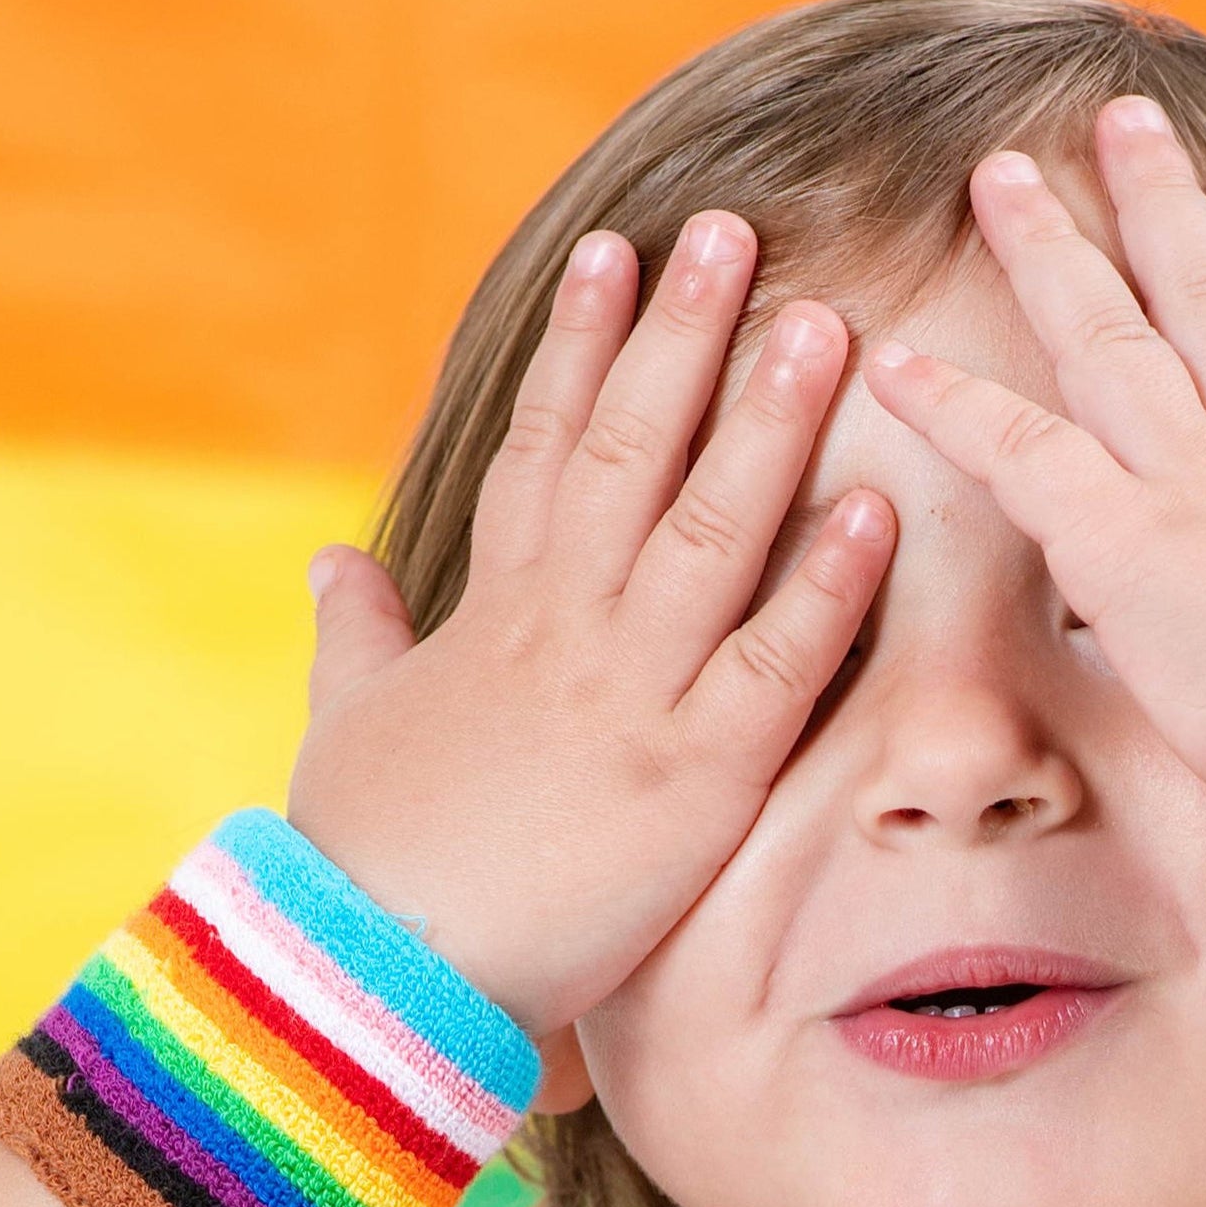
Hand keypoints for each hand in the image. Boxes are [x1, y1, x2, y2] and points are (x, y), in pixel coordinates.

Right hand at [284, 215, 897, 1043]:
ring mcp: (629, 699)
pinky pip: (773, 665)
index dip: (581, 348)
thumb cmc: (359, 865)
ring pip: (709, 528)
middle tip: (735, 232)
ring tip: (821, 325)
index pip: (541, 449)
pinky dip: (824, 585)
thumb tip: (332, 559)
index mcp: (489, 617)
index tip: (617, 254)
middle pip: (631, 452)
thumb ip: (350, 635)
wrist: (373, 974)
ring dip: (769, 421)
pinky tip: (873, 507)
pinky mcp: (688, 784)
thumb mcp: (346, 728)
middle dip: (682, 337)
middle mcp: (562, 631)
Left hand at [862, 104, 1205, 789]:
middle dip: (1156, 198)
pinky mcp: (1119, 536)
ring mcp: (1187, 478)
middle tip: (1123, 117)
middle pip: (1200, 295)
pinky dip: (952, 409)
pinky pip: (1018, 452)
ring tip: (1003, 173)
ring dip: (1047, 248)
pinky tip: (895, 368)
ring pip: (1106, 334)